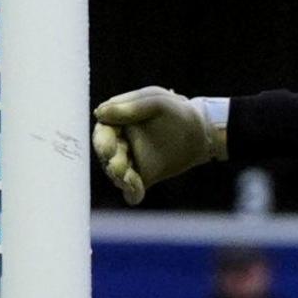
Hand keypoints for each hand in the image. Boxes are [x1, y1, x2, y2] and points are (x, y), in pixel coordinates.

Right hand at [92, 86, 224, 204]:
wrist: (199, 130)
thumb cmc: (175, 111)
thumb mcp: (156, 101)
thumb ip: (130, 107)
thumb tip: (99, 114)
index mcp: (115, 123)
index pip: (102, 134)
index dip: (102, 143)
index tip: (108, 151)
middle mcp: (118, 144)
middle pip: (107, 157)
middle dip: (111, 164)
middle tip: (118, 170)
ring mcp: (130, 161)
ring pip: (117, 174)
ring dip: (121, 179)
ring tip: (130, 182)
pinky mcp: (143, 176)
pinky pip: (132, 189)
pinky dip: (132, 193)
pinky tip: (136, 196)